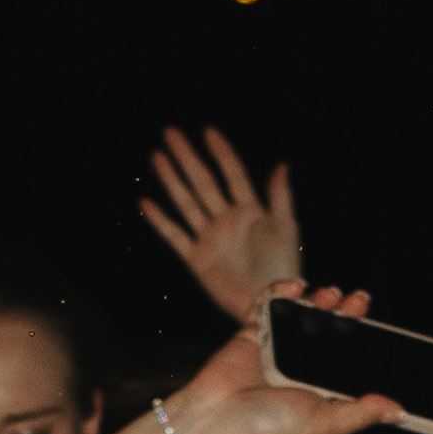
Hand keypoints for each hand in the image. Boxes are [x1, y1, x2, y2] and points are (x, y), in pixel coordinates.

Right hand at [135, 125, 305, 326]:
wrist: (268, 302)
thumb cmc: (283, 266)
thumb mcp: (286, 227)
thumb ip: (280, 195)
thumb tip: (282, 163)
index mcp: (249, 210)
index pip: (232, 173)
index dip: (221, 152)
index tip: (208, 131)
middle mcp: (225, 219)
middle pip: (203, 181)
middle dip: (187, 157)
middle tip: (171, 133)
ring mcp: (209, 237)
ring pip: (186, 202)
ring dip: (172, 179)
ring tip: (157, 156)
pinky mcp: (196, 258)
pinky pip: (174, 235)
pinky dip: (160, 221)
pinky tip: (146, 202)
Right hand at [140, 316, 399, 433]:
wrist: (215, 422)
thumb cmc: (268, 431)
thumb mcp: (325, 424)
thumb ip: (360, 415)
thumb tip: (398, 411)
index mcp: (319, 393)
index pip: (348, 360)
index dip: (362, 340)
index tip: (376, 326)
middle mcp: (299, 371)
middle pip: (329, 333)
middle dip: (346, 314)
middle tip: (357, 300)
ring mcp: (275, 351)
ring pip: (302, 316)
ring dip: (318, 300)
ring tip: (330, 294)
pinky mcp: (251, 335)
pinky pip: (267, 306)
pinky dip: (280, 291)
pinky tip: (296, 286)